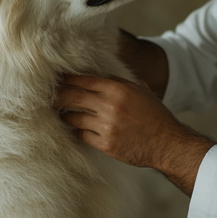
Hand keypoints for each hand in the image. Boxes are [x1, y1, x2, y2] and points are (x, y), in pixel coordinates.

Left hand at [54, 74, 214, 194]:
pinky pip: (81, 135)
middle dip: (57, 95)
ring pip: (73, 117)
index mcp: (119, 89)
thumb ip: (123, 82)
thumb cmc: (156, 117)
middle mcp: (110, 105)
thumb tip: (105, 74)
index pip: (84, 79)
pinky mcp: (105, 144)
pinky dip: (76, 131)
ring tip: (59, 112)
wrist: (168, 144)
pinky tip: (74, 128)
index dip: (67, 79)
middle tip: (48, 96)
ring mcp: (106, 126)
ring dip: (64, 114)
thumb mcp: (142, 92)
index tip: (57, 79)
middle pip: (72, 96)